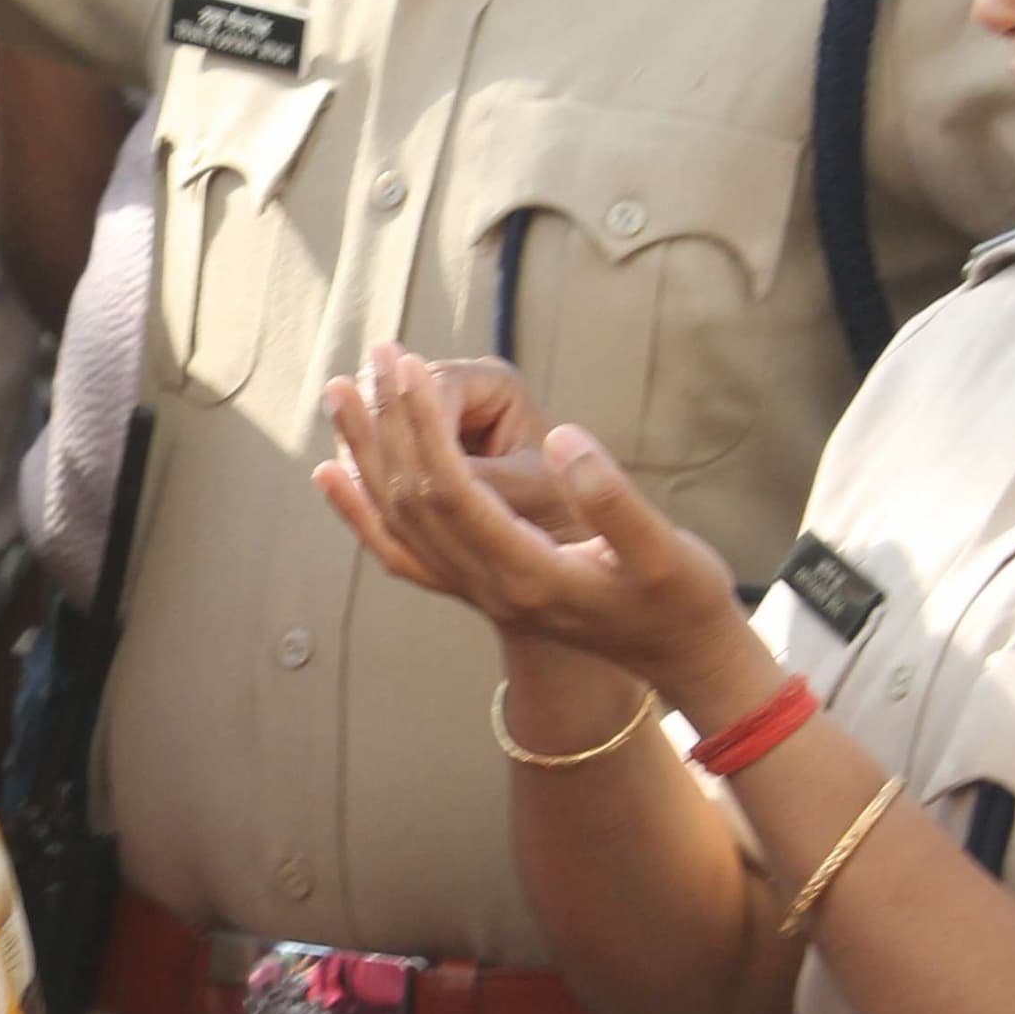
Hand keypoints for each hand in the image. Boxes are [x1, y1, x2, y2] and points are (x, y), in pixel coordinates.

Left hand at [314, 343, 756, 703]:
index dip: (427, 424)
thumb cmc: (682, 601)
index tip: (412, 365)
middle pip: (413, 500)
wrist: (679, 660)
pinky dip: (360, 510)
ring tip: (341, 392)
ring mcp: (478, 591)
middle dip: (391, 422)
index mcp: (530, 573)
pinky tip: (332, 472)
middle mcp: (489, 586)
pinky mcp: (478, 587)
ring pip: (397, 521)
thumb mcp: (667, 553)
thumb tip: (560, 438)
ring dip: (367, 453)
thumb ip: (614, 501)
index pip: (454, 490)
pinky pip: (400, 551)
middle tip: (380, 353)